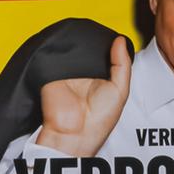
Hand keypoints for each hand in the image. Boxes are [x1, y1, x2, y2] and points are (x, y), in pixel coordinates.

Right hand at [35, 37, 131, 156]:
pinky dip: (62, 51)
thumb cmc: (98, 120)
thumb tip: (120, 40)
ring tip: (87, 48)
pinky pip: (56, 55)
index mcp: (99, 77)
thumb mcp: (120, 91)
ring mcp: (67, 72)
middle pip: (88, 49)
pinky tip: (72, 53)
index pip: (104, 54)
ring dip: (79, 46)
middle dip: (95, 43)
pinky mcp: (51, 73)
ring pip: (73, 50)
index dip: (110, 46)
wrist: (75, 134)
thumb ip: (122, 65)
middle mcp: (83, 74)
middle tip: (102, 42)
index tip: (116, 39)